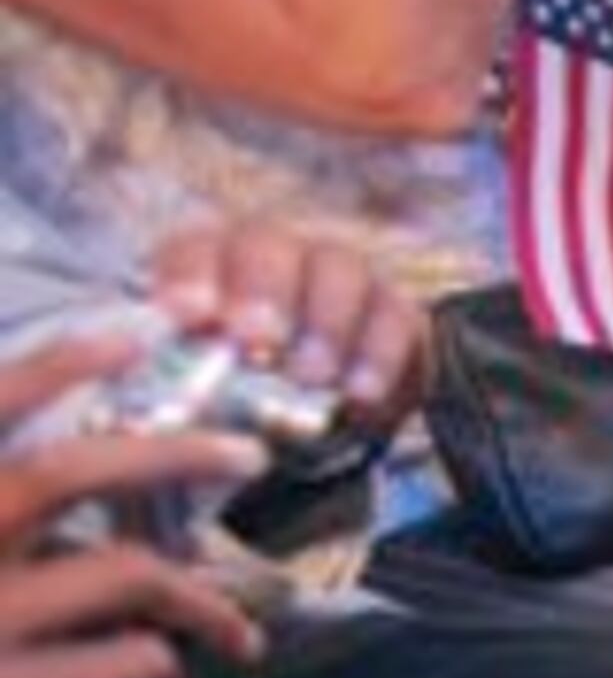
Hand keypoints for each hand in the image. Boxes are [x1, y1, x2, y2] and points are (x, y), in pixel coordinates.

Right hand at [0, 332, 273, 677]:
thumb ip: (3, 516)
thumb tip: (57, 506)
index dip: (48, 367)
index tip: (124, 338)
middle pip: (69, 473)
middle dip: (172, 452)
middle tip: (245, 452)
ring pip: (126, 573)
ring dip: (200, 595)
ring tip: (235, 626)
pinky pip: (128, 659)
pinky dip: (159, 662)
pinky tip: (161, 676)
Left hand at [146, 220, 427, 432]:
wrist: (304, 431)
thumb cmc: (232, 407)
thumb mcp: (192, 396)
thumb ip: (175, 389)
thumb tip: (151, 409)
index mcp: (211, 265)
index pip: (196, 250)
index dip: (194, 277)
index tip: (192, 317)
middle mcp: (276, 256)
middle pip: (270, 247)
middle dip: (263, 292)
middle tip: (258, 342)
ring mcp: (341, 277)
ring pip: (340, 269)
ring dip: (325, 323)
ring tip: (311, 378)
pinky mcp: (394, 312)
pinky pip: (396, 316)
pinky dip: (380, 354)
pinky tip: (361, 394)